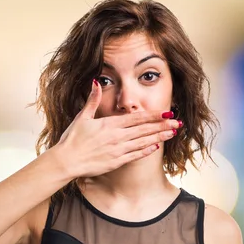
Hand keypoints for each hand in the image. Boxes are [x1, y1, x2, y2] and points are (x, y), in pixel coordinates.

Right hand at [55, 80, 181, 177]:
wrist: (66, 161)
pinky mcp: (117, 162)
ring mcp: (118, 150)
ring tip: (172, 133)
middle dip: (162, 125)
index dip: (153, 115)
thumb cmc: (72, 139)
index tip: (166, 112)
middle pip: (144, 129)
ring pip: (143, 142)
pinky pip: (135, 155)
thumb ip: (92, 100)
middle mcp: (117, 137)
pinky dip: (146, 150)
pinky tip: (156, 146)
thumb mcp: (82, 116)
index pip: (136, 118)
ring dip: (159, 137)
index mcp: (110, 124)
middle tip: (177, 122)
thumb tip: (95, 82)